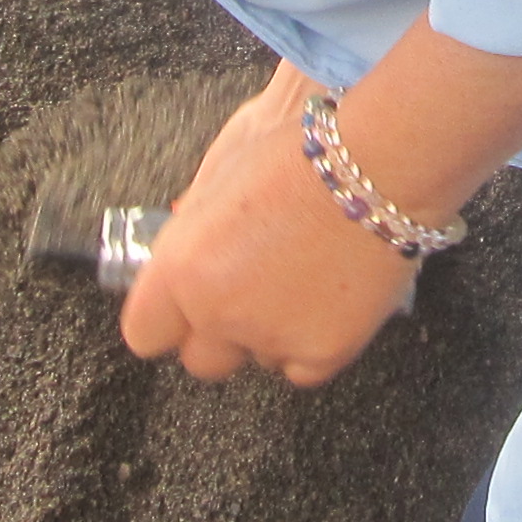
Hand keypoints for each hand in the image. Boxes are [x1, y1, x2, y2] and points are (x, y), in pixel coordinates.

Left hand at [120, 62, 418, 384]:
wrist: (377, 163)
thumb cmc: (302, 152)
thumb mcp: (224, 172)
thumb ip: (195, 220)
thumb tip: (183, 234)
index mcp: (182, 268)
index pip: (144, 333)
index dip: (165, 319)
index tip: (181, 307)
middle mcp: (218, 312)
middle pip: (199, 360)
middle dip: (217, 333)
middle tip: (248, 291)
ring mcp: (271, 337)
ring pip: (255, 361)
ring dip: (268, 333)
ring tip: (300, 280)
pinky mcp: (323, 352)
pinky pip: (300, 370)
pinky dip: (309, 345)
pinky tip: (326, 300)